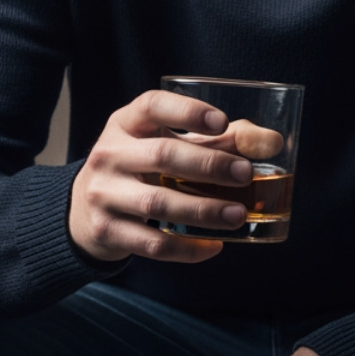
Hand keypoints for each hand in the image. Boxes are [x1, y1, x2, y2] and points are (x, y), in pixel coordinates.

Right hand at [68, 90, 252, 262]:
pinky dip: (187, 249)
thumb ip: (216, 141)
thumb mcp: (164, 144)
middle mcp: (109, 155)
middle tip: (245, 174)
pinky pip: (152, 244)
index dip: (188, 111)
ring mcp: (103, 194)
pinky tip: (214, 246)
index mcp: (125, 123)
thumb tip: (272, 142)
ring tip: (238, 215)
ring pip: (157, 204)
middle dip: (208, 165)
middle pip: (161, 156)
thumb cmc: (139, 168)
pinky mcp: (107, 231)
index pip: (151, 106)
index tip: (223, 123)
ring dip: (203, 210)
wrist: (83, 210)